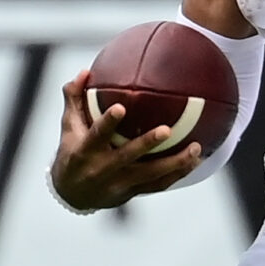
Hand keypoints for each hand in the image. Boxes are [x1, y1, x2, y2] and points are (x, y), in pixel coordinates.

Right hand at [50, 70, 201, 211]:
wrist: (73, 195)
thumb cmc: (73, 152)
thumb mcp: (69, 127)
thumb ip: (75, 98)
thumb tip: (85, 71)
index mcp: (85, 151)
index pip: (96, 135)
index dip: (107, 123)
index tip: (120, 108)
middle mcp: (103, 169)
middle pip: (127, 156)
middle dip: (147, 144)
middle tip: (167, 129)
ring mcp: (119, 183)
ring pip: (150, 175)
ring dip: (174, 163)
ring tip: (196, 148)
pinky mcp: (133, 192)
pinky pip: (158, 185)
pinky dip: (178, 174)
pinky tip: (196, 161)